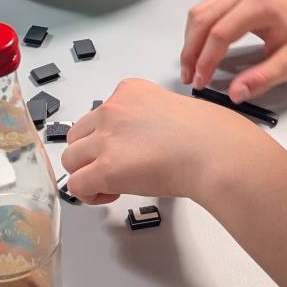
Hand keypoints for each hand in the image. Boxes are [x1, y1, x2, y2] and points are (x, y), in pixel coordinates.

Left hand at [61, 78, 271, 205]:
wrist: (216, 151)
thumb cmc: (210, 134)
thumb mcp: (174, 109)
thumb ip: (149, 120)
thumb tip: (147, 143)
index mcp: (130, 91)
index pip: (101, 114)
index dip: (108, 137)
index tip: (123, 149)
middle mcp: (113, 110)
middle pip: (78, 135)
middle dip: (91, 154)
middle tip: (113, 169)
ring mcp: (106, 139)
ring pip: (71, 159)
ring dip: (87, 173)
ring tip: (110, 185)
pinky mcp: (106, 169)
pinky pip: (76, 184)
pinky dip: (87, 194)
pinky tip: (108, 195)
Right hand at [182, 0, 286, 101]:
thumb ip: (264, 78)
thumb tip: (236, 92)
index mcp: (258, 4)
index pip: (220, 32)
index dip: (206, 60)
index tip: (201, 81)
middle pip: (203, 20)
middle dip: (192, 52)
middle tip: (189, 78)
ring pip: (200, 14)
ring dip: (191, 42)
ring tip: (191, 68)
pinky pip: (206, 12)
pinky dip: (197, 33)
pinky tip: (199, 51)